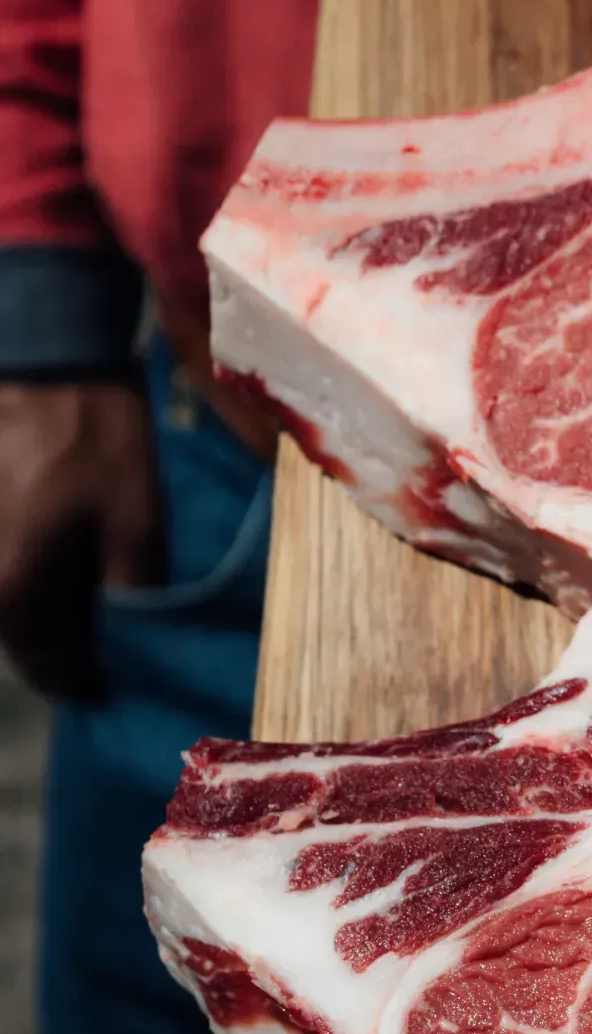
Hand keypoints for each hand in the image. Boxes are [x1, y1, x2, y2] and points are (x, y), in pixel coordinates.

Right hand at [0, 380, 162, 697]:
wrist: (43, 351)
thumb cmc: (92, 434)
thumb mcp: (137, 519)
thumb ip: (133, 593)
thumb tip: (133, 644)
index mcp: (14, 594)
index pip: (53, 673)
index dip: (95, 682)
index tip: (132, 679)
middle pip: (30, 639)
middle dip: (76, 643)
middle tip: (127, 633)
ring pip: (17, 601)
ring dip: (57, 604)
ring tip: (104, 587)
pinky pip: (9, 562)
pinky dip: (39, 568)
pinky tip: (75, 547)